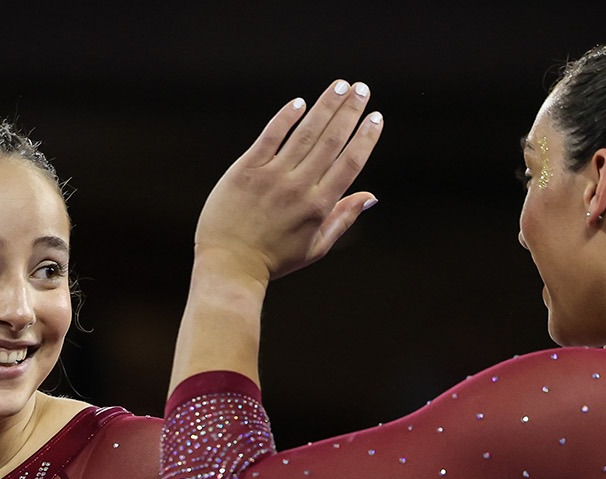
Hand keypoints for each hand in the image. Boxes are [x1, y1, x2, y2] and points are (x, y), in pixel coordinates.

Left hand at [193, 79, 383, 282]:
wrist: (229, 266)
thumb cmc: (274, 260)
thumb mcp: (316, 247)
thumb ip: (344, 218)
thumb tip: (371, 196)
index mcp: (319, 207)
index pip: (349, 164)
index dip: (365, 138)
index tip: (376, 117)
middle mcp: (298, 188)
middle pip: (331, 141)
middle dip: (349, 112)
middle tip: (362, 89)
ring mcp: (271, 177)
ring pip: (305, 134)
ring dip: (325, 106)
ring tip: (341, 86)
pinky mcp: (246, 170)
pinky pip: (270, 137)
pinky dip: (286, 117)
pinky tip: (300, 102)